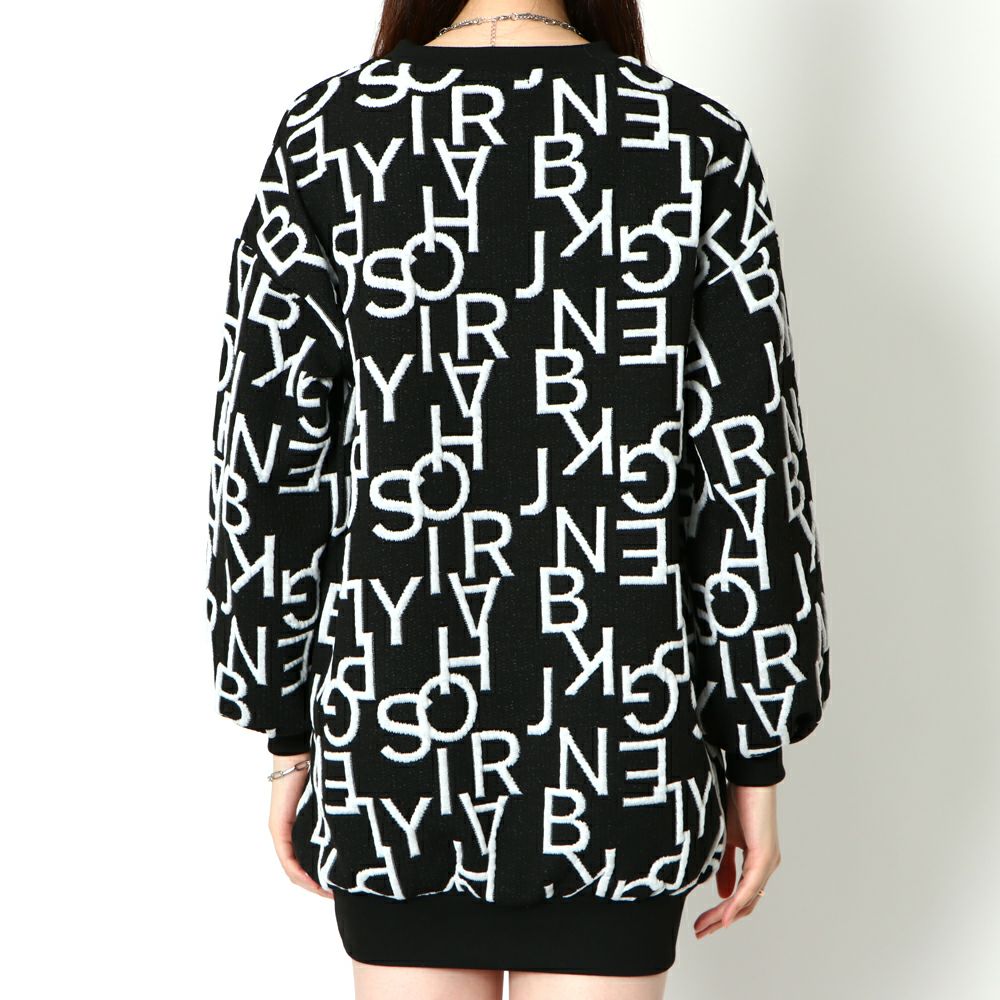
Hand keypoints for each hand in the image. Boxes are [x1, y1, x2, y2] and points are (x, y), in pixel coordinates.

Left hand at [268, 752, 334, 898]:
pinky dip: (300, 874)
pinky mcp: (278, 828)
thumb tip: (367, 816)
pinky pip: (287, 859)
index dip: (327, 875)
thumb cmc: (319, 764)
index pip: (313, 857)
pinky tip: (314, 883)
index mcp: (305, 824)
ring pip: (294, 868)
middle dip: (321, 884)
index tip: (348, 883)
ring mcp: (282, 830)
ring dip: (311, 884)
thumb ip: (343, 809)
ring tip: (330, 893)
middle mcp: (291, 831)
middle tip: (342, 893)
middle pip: (303, 868)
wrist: (298, 749)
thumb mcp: (335, 794)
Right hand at [694, 783, 780, 938]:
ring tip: (705, 927)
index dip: (722, 913)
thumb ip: (725, 866)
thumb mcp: (726, 838)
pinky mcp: (764, 855)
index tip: (702, 923)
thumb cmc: (738, 801)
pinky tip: (724, 916)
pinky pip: (750, 887)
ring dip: (724, 916)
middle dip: (720, 920)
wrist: (748, 778)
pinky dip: (736, 904)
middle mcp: (766, 866)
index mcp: (758, 862)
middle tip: (700, 932)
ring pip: (747, 901)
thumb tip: (723, 894)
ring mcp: (767, 862)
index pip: (742, 898)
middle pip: (745, 905)